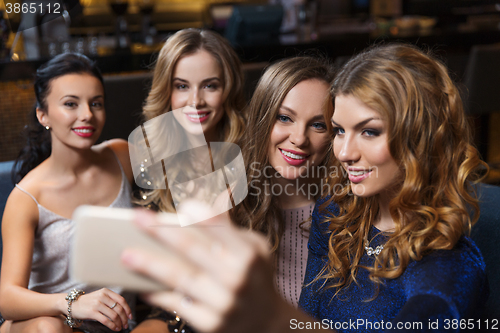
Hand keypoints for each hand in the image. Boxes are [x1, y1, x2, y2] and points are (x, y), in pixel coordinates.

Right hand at [70, 288, 131, 330]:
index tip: (130, 316)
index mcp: (106, 291)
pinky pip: (106, 320)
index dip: (128, 309)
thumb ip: (110, 300)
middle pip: (119, 308)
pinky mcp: (92, 312)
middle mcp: (102, 296)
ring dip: (119, 323)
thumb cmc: (88, 302)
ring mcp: (97, 304)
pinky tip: (114, 328)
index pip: (121, 300)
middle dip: (124, 318)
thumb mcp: (100, 296)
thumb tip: (123, 311)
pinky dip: (112, 326)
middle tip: (126, 325)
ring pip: (113, 315)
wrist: (72, 304)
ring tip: (120, 327)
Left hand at [121, 203, 285, 332]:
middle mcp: (237, 278)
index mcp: (248, 254)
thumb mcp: (254, 249)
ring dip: (151, 265)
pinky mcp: (211, 324)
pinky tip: (139, 285)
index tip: (183, 205)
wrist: (267, 322)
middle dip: (162, 232)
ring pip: (181, 279)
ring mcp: (224, 303)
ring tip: (126, 254)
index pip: (222, 230)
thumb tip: (203, 203)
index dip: (204, 217)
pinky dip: (157, 294)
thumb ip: (228, 228)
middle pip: (193, 250)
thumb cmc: (255, 276)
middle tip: (137, 218)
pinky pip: (178, 306)